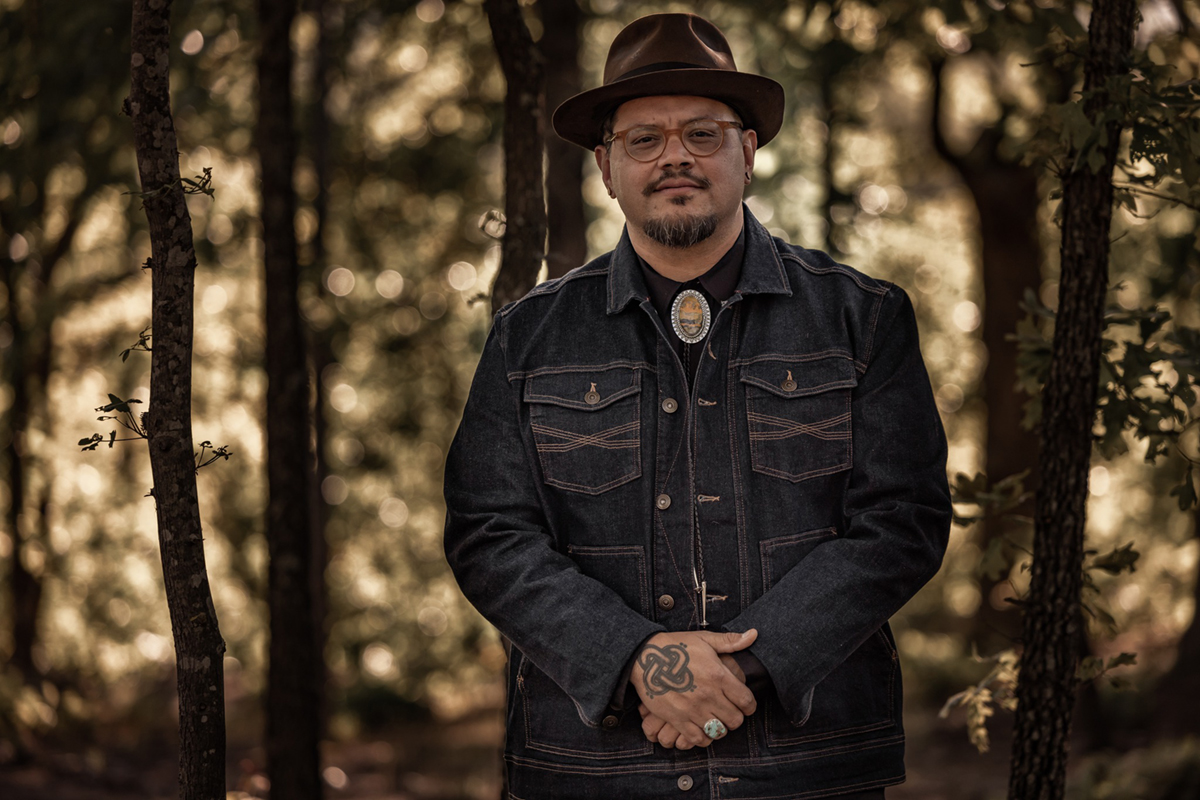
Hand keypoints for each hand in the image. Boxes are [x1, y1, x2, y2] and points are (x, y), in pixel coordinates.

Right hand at [630, 629, 757, 748]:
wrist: (645, 657)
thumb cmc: (676, 647)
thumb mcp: (704, 639)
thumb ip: (730, 641)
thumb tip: (754, 634)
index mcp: (718, 675)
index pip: (746, 701)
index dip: (749, 706)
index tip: (745, 705)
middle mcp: (708, 695)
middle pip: (735, 720)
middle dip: (735, 717)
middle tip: (729, 711)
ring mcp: (693, 709)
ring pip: (719, 731)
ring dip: (720, 727)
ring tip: (715, 719)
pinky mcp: (677, 719)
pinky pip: (698, 739)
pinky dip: (703, 737)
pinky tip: (701, 727)